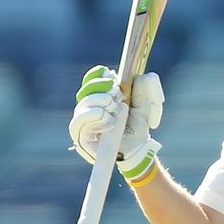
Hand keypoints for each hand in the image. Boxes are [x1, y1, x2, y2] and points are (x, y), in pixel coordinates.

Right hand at [69, 65, 163, 180]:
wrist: (137, 149)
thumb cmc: (137, 126)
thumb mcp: (142, 106)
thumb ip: (141, 90)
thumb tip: (139, 76)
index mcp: (100, 98)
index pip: (90, 82)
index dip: (96, 76)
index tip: (109, 74)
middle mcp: (88, 109)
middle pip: (85, 91)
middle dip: (103, 90)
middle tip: (119, 96)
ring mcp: (82, 123)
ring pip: (83, 105)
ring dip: (102, 103)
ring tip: (117, 110)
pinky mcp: (81, 137)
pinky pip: (80, 122)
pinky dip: (98, 117)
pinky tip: (111, 121)